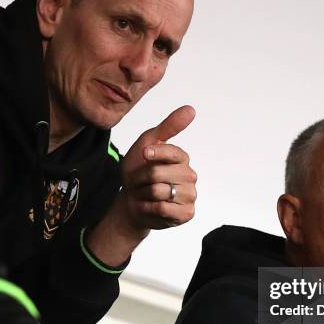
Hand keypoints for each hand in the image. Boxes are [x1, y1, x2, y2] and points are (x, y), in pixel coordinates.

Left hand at [118, 104, 196, 233]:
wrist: (131, 201)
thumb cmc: (139, 171)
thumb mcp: (148, 143)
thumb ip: (169, 127)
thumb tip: (191, 109)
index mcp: (182, 158)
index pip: (170, 152)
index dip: (152, 154)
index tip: (144, 155)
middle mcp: (189, 175)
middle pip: (157, 174)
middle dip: (140, 178)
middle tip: (139, 182)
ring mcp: (190, 195)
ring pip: (159, 192)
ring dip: (143, 194)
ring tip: (144, 194)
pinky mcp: (187, 213)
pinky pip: (163, 208)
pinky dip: (148, 207)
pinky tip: (149, 206)